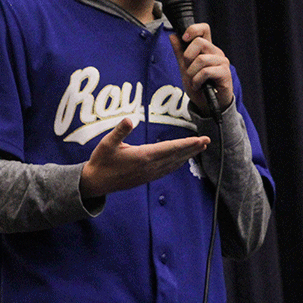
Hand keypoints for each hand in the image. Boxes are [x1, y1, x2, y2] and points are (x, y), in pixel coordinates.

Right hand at [79, 118, 209, 197]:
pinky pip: (167, 169)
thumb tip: (130, 119)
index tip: (200, 139)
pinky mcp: (146, 177)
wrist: (96, 182)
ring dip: (187, 155)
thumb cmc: (101, 161)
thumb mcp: (107, 143)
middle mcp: (149, 167)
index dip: (186, 143)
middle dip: (192, 148)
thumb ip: (120, 131)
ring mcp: (149, 174)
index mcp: (143, 156)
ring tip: (199, 148)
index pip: (170, 149)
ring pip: (174, 163)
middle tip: (207, 141)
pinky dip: (178, 163)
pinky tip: (182, 160)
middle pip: (176, 156)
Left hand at [169, 23, 233, 114]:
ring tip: (193, 81)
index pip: (204, 29)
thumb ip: (180, 52)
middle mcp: (216, 52)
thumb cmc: (199, 85)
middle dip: (188, 58)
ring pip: (201, 59)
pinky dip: (197, 81)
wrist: (207, 104)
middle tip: (188, 70)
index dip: (193, 29)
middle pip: (199, 42)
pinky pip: (206, 71)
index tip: (184, 38)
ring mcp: (222, 62)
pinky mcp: (225, 73)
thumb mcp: (185, 68)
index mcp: (207, 48)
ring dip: (191, 73)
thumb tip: (172, 36)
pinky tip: (198, 86)